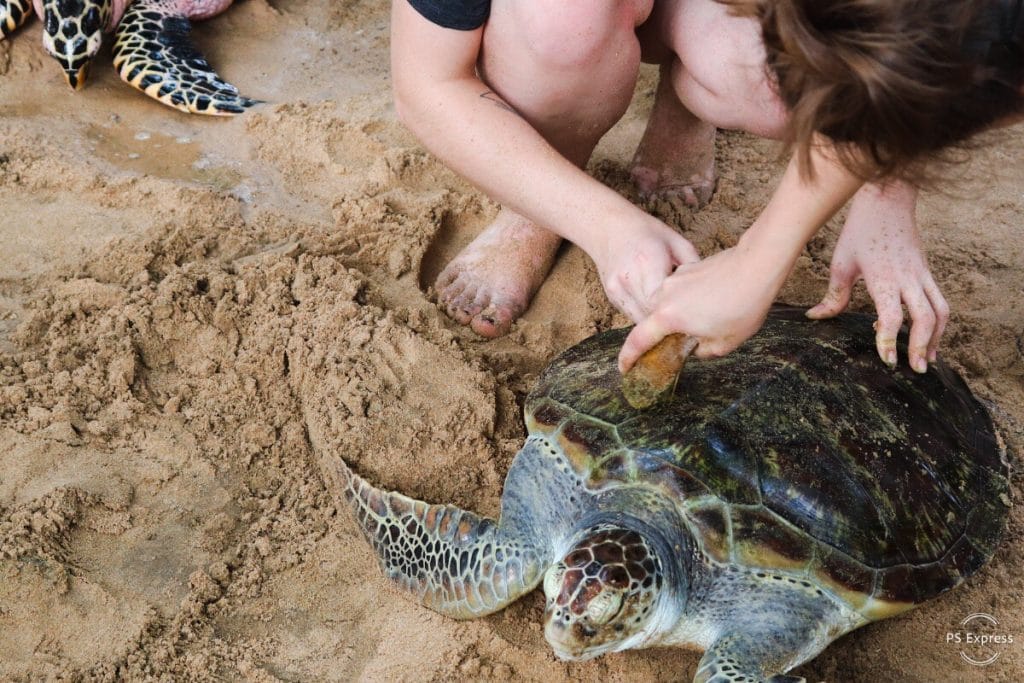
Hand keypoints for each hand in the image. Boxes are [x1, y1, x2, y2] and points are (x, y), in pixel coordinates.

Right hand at [592, 216, 698, 322]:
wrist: (606, 225)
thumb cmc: (645, 231)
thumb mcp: (676, 241)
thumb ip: (693, 266)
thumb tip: (707, 290)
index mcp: (648, 262)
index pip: (665, 302)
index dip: (680, 311)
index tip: (694, 312)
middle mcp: (628, 279)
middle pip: (653, 315)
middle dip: (670, 319)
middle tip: (688, 318)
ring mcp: (616, 289)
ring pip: (641, 319)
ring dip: (657, 319)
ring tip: (672, 313)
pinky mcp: (611, 296)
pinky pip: (632, 314)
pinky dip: (646, 314)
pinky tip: (656, 306)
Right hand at [618, 244, 778, 372]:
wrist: (758, 264)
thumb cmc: (743, 305)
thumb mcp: (724, 343)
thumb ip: (702, 350)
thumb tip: (695, 347)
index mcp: (668, 317)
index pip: (639, 340)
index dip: (629, 357)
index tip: (624, 368)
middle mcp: (664, 295)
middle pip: (653, 320)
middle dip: (664, 333)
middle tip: (683, 342)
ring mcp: (675, 279)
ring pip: (668, 304)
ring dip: (680, 315)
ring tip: (710, 319)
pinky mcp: (688, 269)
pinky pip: (680, 290)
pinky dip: (691, 300)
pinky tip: (716, 302)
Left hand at [806, 181, 947, 372]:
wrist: (888, 201)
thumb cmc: (860, 232)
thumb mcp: (841, 264)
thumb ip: (833, 295)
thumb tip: (814, 317)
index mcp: (884, 278)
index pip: (892, 317)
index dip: (889, 340)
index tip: (887, 361)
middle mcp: (908, 279)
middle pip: (926, 319)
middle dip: (922, 347)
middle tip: (915, 370)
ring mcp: (922, 275)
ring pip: (941, 311)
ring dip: (937, 338)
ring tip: (928, 360)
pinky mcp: (927, 272)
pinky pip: (940, 301)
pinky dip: (937, 322)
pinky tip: (926, 337)